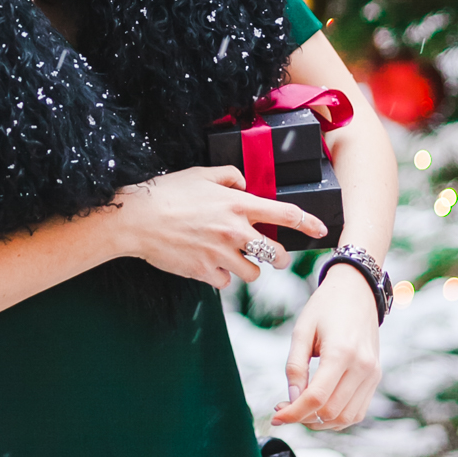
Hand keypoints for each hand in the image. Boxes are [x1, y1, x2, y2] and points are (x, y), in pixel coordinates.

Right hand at [118, 166, 327, 287]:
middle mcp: (235, 231)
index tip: (320, 230)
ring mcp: (221, 254)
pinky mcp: (205, 272)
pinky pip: (225, 282)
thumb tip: (244, 183)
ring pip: (254, 274)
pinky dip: (220, 276)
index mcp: (238, 205)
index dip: (308, 223)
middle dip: (279, 257)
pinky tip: (207, 264)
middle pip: (277, 255)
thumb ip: (230, 177)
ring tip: (231, 258)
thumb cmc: (167, 193)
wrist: (136, 220)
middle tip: (270, 255)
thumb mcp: (201, 174)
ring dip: (248, 269)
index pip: (285, 214)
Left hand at [271, 263, 381, 431]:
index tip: (276, 417)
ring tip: (300, 410)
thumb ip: (295, 366)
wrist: (357, 291)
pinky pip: (357, 411)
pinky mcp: (375, 378)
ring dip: (320, 422)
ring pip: (346, 418)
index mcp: (342, 352)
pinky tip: (318, 408)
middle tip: (283, 409)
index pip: (316, 397)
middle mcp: (363, 367)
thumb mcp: (302, 331)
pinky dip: (337, 417)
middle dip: (303, 418)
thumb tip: (291, 400)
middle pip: (330, 411)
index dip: (293, 413)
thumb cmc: (326, 307)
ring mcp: (373, 374)